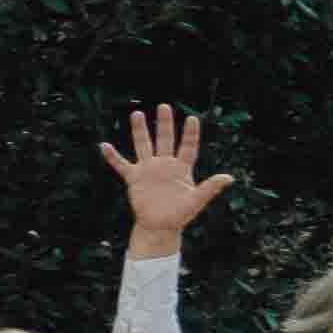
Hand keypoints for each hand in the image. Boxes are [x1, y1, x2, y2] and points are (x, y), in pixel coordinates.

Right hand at [103, 106, 221, 247]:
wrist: (160, 225)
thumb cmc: (180, 214)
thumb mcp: (197, 200)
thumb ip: (210, 188)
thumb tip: (229, 178)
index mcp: (181, 168)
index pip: (187, 147)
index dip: (190, 133)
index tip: (192, 118)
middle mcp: (164, 165)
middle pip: (164, 139)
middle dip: (165, 123)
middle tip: (164, 106)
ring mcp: (148, 170)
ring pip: (143, 145)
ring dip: (140, 130)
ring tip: (137, 113)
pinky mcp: (134, 179)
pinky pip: (121, 165)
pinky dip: (113, 156)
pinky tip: (104, 145)